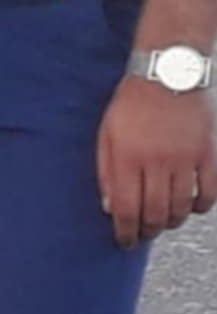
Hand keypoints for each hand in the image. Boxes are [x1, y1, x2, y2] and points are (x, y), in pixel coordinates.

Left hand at [97, 75, 216, 247]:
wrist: (167, 72)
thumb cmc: (132, 101)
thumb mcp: (107, 130)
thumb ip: (106, 169)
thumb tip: (110, 207)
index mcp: (127, 154)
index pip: (127, 208)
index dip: (126, 232)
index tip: (124, 242)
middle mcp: (156, 160)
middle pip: (155, 214)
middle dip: (148, 230)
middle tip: (144, 233)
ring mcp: (184, 159)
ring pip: (181, 209)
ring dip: (171, 221)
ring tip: (164, 221)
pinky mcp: (207, 154)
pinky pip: (207, 195)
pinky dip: (199, 207)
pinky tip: (190, 206)